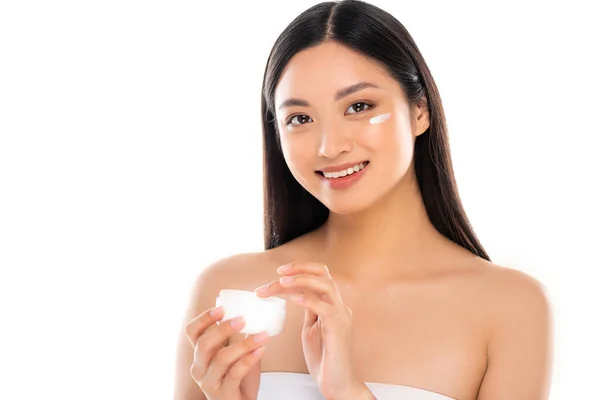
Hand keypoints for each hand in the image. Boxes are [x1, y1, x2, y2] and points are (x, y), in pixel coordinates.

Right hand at [185, 306, 270, 399]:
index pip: (192, 332)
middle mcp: (199, 367)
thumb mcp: (235, 352)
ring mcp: (208, 382)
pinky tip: (260, 350)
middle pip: (203, 344)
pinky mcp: (222, 394)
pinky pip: (234, 373)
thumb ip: (237, 336)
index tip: (222, 308)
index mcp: (201, 354)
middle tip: (242, 319)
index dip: (204, 318)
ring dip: (244, 344)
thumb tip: (249, 311)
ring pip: (221, 358)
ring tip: (262, 335)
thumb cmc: (239, 377)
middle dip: (222, 329)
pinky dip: (249, 359)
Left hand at [254, 262, 372, 399]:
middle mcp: (340, 307)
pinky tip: (292, 299)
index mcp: (333, 305)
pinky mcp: (338, 331)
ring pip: (326, 286)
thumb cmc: (324, 358)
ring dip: (302, 280)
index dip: (301, 269)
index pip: (320, 276)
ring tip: (281, 282)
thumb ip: (308, 311)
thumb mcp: (311, 329)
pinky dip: (308, 300)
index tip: (280, 272)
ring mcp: (341, 317)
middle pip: (324, 274)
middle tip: (278, 272)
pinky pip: (325, 308)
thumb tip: (292, 295)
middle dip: (300, 268)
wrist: (337, 384)